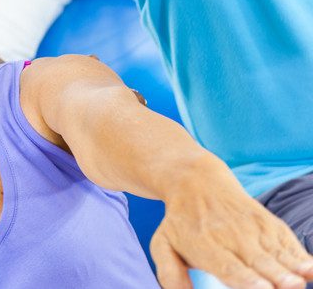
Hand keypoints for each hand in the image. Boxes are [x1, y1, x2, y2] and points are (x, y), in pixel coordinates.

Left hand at [151, 160, 312, 288]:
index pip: (228, 266)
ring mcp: (253, 229)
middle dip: (275, 276)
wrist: (197, 182)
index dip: (246, 279)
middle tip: (290, 286)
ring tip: (302, 279)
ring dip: (292, 267)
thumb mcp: (162, 244)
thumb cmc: (181, 223)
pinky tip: (310, 267)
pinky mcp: (269, 223)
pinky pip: (288, 241)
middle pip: (257, 261)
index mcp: (204, 246)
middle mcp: (231, 237)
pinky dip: (300, 255)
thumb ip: (170, 273)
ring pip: (276, 252)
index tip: (263, 287)